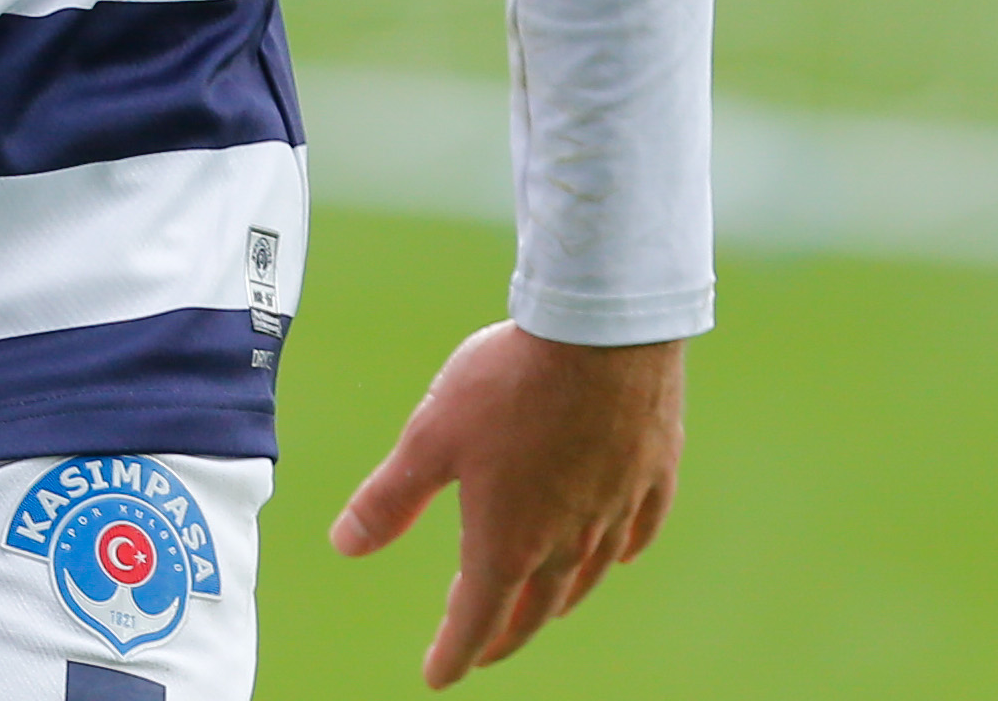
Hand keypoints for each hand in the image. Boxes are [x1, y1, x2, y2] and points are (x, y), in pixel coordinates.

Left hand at [330, 321, 685, 685]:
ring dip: (558, 601)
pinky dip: (620, 553)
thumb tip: (345, 546)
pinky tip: (617, 554)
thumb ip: (390, 498)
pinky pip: (637, 533)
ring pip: (588, 577)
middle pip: (535, 609)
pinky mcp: (653, 475)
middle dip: (503, 634)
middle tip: (483, 644)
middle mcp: (567, 542)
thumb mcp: (430, 437)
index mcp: (507, 541)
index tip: (439, 674)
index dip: (454, 652)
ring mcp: (617, 510)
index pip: (477, 619)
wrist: (602, 331)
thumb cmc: (508, 382)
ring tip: (541, 606)